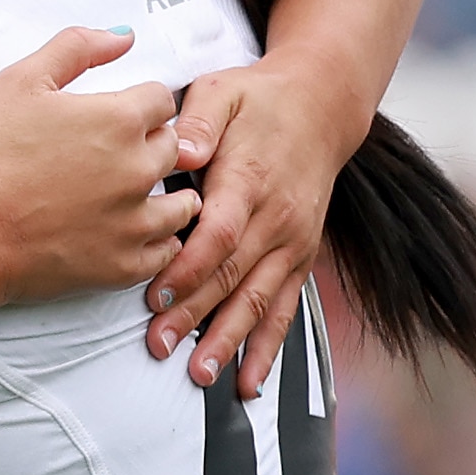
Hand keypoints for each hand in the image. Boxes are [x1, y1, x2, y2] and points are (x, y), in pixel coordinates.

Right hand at [0, 27, 192, 302]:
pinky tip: (135, 235)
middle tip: (121, 155)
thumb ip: (76, 48)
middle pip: (173, 148)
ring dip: (166, 195)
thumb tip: (124, 36)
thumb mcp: (20, 80)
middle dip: (152, 145)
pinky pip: (164, 252)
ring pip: (180, 204)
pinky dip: (156, 243)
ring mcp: (135, 221)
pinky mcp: (123, 264)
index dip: (140, 104)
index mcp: (119, 119)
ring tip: (138, 196)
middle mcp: (138, 169)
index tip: (121, 115)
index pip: (161, 99)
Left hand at [144, 62, 362, 396]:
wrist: (320, 107)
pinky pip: (284, 309)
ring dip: (230, 341)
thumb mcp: (221, 92)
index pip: (219, 233)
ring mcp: (292, 243)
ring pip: (259, 301)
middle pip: (234, 276)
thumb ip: (197, 120)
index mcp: (250, 180)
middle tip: (159, 347)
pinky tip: (248, 383)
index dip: (189, 268)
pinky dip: (268, 348)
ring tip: (203, 375)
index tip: (155, 296)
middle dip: (196, 316)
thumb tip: (180, 148)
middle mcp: (276, 219)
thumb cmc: (257, 101)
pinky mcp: (299, 258)